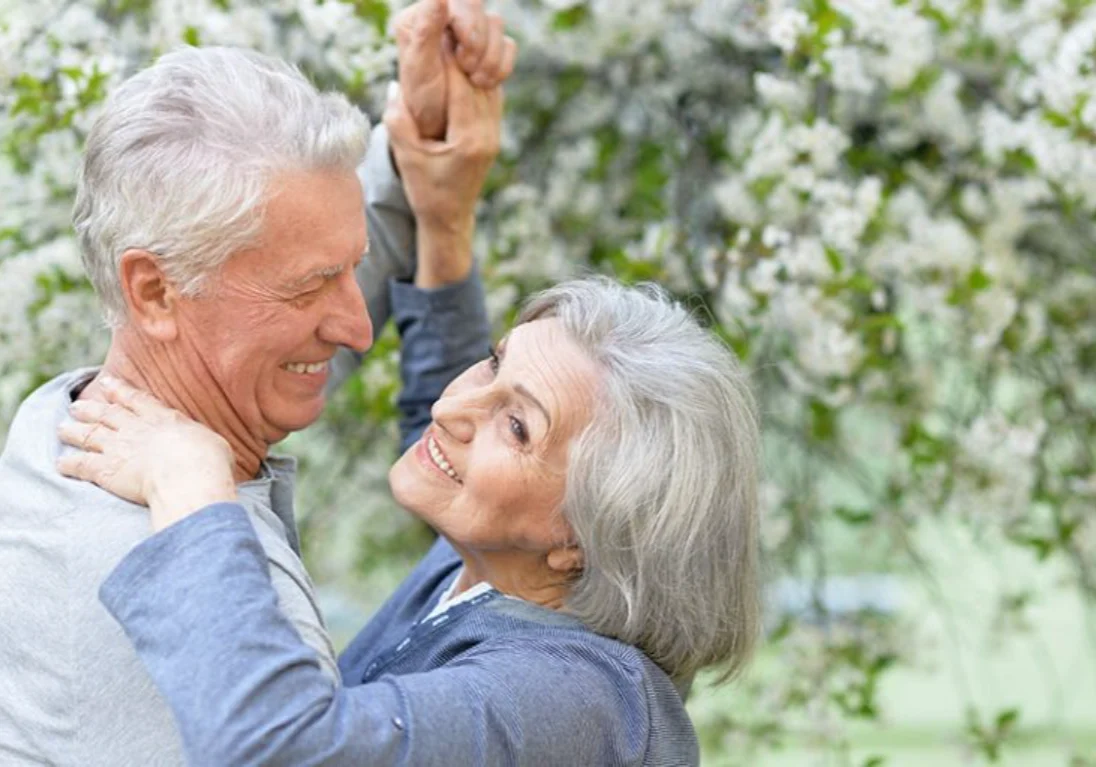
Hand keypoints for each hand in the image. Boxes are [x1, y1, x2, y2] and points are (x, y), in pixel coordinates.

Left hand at [57, 376, 236, 530]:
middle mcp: (135, 428)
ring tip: (61, 428)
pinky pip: (81, 465)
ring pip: (88, 435)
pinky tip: (61, 464)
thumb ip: (204, 442)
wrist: (187, 475)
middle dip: (90, 408)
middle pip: (106, 414)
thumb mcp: (214, 443)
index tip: (107, 383)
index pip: (135, 400)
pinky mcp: (105, 470)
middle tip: (76, 405)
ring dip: (73, 431)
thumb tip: (213, 448)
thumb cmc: (208, 460)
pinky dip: (69, 463)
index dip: (119, 391)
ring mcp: (117, 447)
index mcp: (161, 417)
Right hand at [386, 49, 502, 286]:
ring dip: (470, 65)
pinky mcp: (494, 134)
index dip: (448, 59)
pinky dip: (477, 80)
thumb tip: (395, 87)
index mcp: (469, 140)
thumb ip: (399, 124)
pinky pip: (491, 97)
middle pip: (478, 82)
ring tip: (449, 48)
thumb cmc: (426, 192)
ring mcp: (495, 134)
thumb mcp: (407, 159)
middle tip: (440, 37)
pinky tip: (461, 68)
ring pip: (489, 87)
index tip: (432, 40)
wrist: (450, 219)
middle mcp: (488, 134)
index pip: (462, 87)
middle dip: (459, 57)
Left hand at [394, 0, 515, 139]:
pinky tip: (486, 84)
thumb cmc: (422, 105)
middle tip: (469, 72)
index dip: (469, 26)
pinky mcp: (485, 50)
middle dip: (480, 43)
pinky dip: (502, 65)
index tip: (463, 61)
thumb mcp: (421, 69)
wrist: (439, 134)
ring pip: (496, 24)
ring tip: (476, 82)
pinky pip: (508, 44)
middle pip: (478, 6)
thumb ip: (426, 29)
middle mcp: (443, 19)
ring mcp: (466, 34)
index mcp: (421, 17)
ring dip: (491, 57)